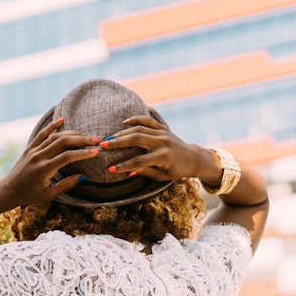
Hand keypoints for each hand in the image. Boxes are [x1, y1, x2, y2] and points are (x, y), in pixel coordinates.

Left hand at [0, 117, 99, 208]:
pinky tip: (62, 120)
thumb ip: (66, 185)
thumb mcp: (49, 195)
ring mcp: (33, 151)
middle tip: (95, 141)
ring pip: (55, 136)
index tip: (95, 152)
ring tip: (84, 135)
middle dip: (81, 140)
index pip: (68, 156)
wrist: (8, 190)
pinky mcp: (29, 148)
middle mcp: (39, 157)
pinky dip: (52, 126)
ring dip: (71, 134)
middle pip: (63, 142)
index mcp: (45, 169)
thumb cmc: (29, 195)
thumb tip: (83, 176)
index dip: (83, 153)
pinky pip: (42, 134)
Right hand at [100, 115, 218, 182]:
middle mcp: (163, 142)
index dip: (123, 166)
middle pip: (136, 140)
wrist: (192, 158)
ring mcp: (163, 133)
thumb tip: (127, 172)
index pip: (139, 162)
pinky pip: (147, 120)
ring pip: (139, 129)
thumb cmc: (175, 170)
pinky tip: (124, 123)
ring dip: (122, 133)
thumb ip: (145, 172)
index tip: (110, 169)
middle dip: (118, 143)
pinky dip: (135, 119)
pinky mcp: (162, 128)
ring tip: (109, 138)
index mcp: (163, 157)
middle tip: (102, 146)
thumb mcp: (161, 176)